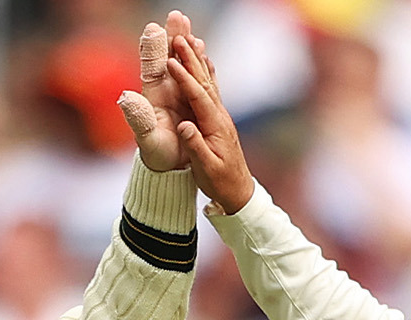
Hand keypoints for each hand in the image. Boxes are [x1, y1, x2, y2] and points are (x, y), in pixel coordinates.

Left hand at [118, 11, 208, 171]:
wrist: (172, 167)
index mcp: (154, 96)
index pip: (153, 66)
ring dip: (188, 45)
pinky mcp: (192, 101)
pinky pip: (198, 77)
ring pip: (185, 63)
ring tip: (192, 28)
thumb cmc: (158, 155)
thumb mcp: (147, 139)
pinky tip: (205, 51)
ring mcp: (179, 94)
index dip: (154, 48)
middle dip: (172, 36)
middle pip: (169, 57)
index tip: (155, 28)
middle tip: (177, 15)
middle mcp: (166, 90)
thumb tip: (126, 97)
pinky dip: (202, 62)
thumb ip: (138, 118)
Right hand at [167, 35, 254, 212]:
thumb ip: (195, 145)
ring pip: (208, 82)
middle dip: (191, 58)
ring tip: (189, 39)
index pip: (198, 96)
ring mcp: (220, 117)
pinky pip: (210, 90)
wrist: (239, 192)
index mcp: (215, 126)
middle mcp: (220, 116)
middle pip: (204, 82)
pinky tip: (204, 61)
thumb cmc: (220, 182)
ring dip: (197, 60)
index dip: (184, 78)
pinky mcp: (218, 120)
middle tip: (179, 36)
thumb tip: (184, 125)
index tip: (171, 61)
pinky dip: (204, 73)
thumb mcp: (205, 168)